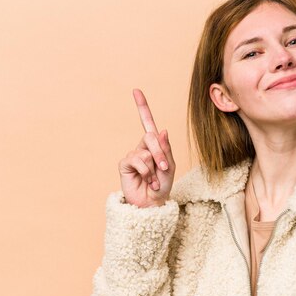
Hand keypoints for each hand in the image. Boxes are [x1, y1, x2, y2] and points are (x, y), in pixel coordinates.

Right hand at [118, 89, 175, 207]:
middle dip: (160, 153)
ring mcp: (133, 155)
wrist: (152, 204)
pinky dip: (146, 172)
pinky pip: (137, 160)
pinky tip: (146, 181)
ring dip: (154, 168)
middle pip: (151, 137)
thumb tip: (162, 129)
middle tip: (164, 168)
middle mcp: (142, 147)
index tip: (136, 91)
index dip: (142, 107)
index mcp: (154, 145)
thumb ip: (166, 149)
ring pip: (146, 151)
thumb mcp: (170, 167)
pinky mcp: (125, 164)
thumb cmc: (162, 187)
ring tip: (153, 180)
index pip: (148, 123)